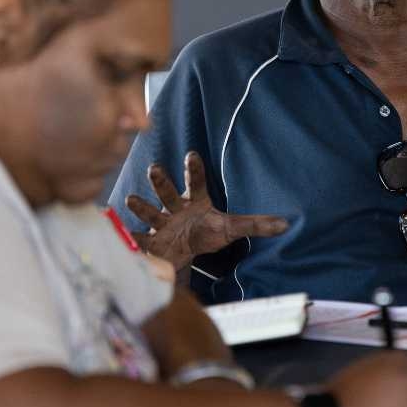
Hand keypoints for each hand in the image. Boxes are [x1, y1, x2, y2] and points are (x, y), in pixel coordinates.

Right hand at [125, 151, 288, 270]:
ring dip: (141, 205)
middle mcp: (175, 207)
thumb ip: (255, 224)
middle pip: (167, 192)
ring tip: (131, 199)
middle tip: (154, 168)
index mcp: (195, 200)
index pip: (196, 181)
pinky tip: (120, 234)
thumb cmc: (205, 232)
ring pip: (150, 212)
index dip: (193, 169)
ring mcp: (160, 223)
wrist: (180, 253)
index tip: (191, 154)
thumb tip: (286, 224)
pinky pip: (138, 239)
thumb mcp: (230, 228)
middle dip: (161, 181)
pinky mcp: (150, 241)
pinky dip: (129, 238)